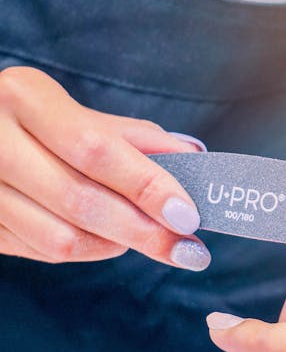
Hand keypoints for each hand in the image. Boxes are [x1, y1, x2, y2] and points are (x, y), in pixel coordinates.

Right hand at [0, 66, 210, 268]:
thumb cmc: (35, 121)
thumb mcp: (78, 114)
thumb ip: (135, 138)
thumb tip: (194, 159)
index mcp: (24, 97)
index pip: (95, 149)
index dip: (147, 186)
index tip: (188, 215)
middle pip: (79, 200)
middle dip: (142, 231)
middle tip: (185, 248)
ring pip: (59, 239)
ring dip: (114, 245)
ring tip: (143, 236)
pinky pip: (42, 253)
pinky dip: (85, 252)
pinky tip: (105, 239)